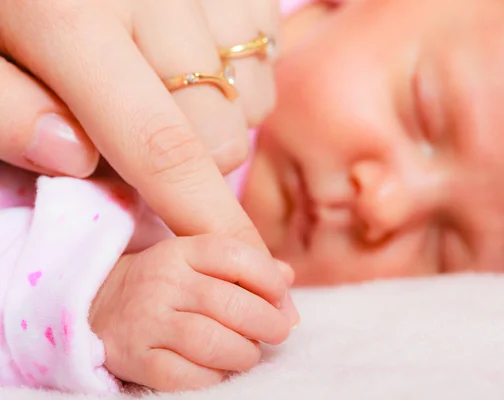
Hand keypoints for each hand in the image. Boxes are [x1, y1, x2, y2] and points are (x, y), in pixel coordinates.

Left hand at [0, 0, 278, 248]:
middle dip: (194, 165)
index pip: (160, 147)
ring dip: (219, 118)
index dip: (201, 216)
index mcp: (72, 15)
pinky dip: (239, 72)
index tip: (238, 261)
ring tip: (170, 89)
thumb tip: (73, 157)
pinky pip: (265, 46)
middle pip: (220, 133)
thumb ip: (4, 105)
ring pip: (252, 97)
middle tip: (145, 142)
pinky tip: (197, 54)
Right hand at [89, 234, 298, 391]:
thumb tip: (287, 278)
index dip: (269, 279)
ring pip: (211, 341)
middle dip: (266, 322)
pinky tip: (220, 369)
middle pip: (229, 303)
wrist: (97, 305)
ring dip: (244, 352)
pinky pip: (186, 375)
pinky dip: (214, 376)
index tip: (281, 297)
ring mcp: (146, 321)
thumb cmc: (164, 284)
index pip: (235, 255)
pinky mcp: (136, 359)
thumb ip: (242, 266)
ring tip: (250, 352)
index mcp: (180, 252)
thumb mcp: (196, 262)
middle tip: (277, 331)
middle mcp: (162, 282)